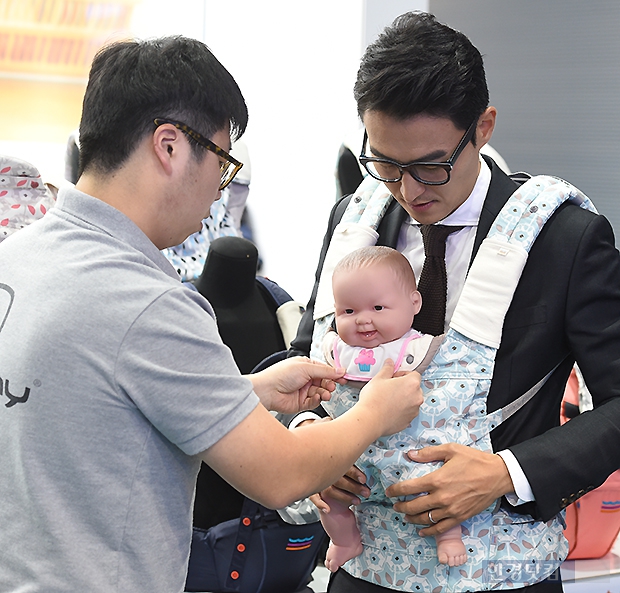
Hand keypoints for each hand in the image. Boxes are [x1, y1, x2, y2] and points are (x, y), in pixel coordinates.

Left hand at [249, 357, 344, 412]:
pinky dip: (317, 399)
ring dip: (325, 392)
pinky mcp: (301, 402)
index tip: (343, 377)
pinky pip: (314, 401)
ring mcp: (303, 390)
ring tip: (326, 393)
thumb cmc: (280, 375)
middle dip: (330, 383)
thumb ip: (325, 371)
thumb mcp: (306, 368)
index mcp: (305, 366)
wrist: (268, 391)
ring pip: (321, 392)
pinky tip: (316, 397)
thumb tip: (340, 370)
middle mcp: (305, 378)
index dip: (334, 373)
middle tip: (333, 385)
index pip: (324, 369)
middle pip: (324, 381)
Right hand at [311, 465, 369, 511]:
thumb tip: (369, 474)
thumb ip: (353, 468)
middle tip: (366, 492)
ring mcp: (318, 482)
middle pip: (338, 479)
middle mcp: (325, 470)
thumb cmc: (340, 472)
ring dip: (344, 497)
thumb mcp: (346, 466)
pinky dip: (320, 504)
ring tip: (357, 501)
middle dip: (354, 487)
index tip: (364, 480)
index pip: (344, 466)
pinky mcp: (313, 491)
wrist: (322, 477)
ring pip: (330, 489)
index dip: (354, 473)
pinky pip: (314, 497)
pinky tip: (328, 509)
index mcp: (334, 461)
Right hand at [358, 360, 422, 435]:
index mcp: (412, 384)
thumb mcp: (379, 378)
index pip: (414, 374)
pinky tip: (389, 409)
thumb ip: (387, 369)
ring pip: (411, 400)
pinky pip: (407, 412)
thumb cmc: (374, 399)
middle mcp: (417, 397)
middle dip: (404, 387)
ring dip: (403, 398)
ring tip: (388, 400)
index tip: (393, 377)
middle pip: (414, 388)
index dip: (403, 374)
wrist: (370, 420)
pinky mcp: (409, 421)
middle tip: (390, 388)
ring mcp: (414, 411)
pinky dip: (401, 410)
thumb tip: (390, 363)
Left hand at [385, 444, 513, 535]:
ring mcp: (451, 510)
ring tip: (405, 515)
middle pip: (414, 506)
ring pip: (425, 519)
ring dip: (412, 518)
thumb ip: (429, 453)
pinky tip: (422, 530)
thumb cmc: (474, 460)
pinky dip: (429, 531)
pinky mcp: (460, 517)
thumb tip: (411, 454)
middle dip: (401, 506)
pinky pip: (441, 528)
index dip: (396, 490)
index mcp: (437, 480)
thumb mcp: (451, 450)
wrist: (497, 475)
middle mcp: (442, 497)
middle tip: (394, 505)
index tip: (389, 491)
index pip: (410, 487)